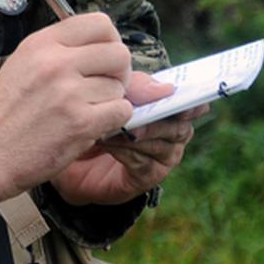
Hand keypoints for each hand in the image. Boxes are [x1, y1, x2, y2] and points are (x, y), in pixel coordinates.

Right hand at [0, 13, 133, 204]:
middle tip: (103, 86)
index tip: (104, 57)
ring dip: (110, 101)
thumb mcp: (23, 65)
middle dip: (118, 72)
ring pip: (119, 87)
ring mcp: (68, 92)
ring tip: (85, 110)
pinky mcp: (81, 122)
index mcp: (41, 44)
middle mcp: (55, 63)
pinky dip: (112, 120)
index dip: (110, 40)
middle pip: (118, 53)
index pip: (98, 23)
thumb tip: (105, 48)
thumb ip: (60, 52)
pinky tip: (91, 125)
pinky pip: (121, 111)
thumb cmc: (6, 112)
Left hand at [52, 73, 208, 205]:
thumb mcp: (112, 94)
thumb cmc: (95, 115)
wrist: (70, 149)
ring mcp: (163, 157)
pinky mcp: (148, 176)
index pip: (192, 105)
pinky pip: (143, 162)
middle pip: (178, 126)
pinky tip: (106, 142)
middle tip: (133, 113)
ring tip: (110, 127)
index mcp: (171, 108)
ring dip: (134, 135)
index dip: (193, 103)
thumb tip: (165, 87)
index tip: (189, 101)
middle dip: (155, 119)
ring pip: (160, 144)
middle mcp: (174, 133)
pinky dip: (124, 150)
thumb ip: (136, 86)